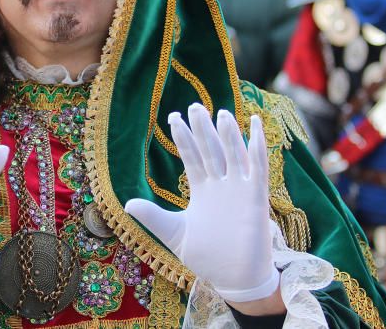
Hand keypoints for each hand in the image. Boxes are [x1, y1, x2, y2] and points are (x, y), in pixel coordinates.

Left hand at [125, 105, 278, 303]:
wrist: (234, 280)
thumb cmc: (207, 257)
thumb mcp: (174, 233)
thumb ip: (153, 217)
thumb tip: (127, 204)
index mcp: (202, 190)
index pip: (191, 157)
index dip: (183, 138)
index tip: (173, 118)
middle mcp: (221, 185)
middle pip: (211, 149)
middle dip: (202, 128)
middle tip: (194, 105)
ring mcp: (239, 189)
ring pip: (233, 153)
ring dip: (227, 133)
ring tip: (219, 112)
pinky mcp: (256, 197)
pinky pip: (258, 166)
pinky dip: (257, 146)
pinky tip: (256, 125)